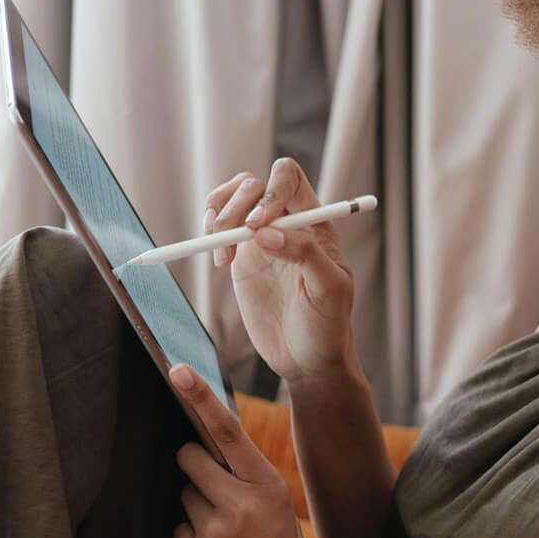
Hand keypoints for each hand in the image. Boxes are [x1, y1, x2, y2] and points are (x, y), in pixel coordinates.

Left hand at [169, 364, 305, 537]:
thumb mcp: (276, 507)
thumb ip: (247, 475)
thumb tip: (207, 439)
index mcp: (267, 485)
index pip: (227, 431)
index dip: (201, 398)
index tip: (179, 370)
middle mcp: (240, 506)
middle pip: (190, 458)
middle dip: (196, 468)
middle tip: (219, 492)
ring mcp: (214, 534)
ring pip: (184, 498)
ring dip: (198, 512)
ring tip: (228, 536)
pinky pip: (178, 532)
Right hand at [203, 158, 355, 385]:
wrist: (307, 359)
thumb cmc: (328, 325)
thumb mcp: (329, 291)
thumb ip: (305, 256)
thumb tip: (266, 233)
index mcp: (314, 221)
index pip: (288, 178)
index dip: (270, 190)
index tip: (258, 224)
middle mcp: (285, 222)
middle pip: (253, 184)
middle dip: (237, 204)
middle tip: (234, 236)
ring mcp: (260, 237)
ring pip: (232, 198)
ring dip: (219, 214)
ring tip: (221, 249)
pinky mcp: (241, 257)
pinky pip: (219, 227)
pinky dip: (209, 234)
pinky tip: (219, 260)